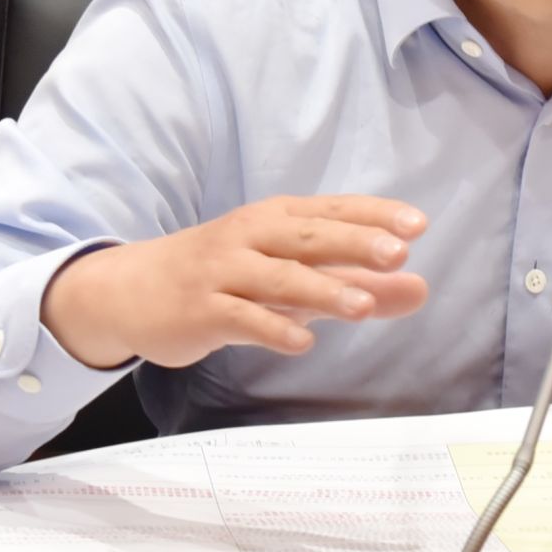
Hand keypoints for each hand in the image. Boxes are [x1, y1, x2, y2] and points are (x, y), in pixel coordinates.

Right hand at [41, 195, 428, 368]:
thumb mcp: (293, 274)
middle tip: (396, 253)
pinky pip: (241, 318)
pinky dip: (273, 328)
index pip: (333, 210)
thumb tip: (420, 288)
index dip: (374, 215)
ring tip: (363, 305)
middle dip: (353, 243)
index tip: (417, 225)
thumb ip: (356, 281)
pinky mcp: (202, 310)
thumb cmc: (226, 275)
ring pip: (278, 278)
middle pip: (308, 236)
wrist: (131, 289)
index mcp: (276, 218)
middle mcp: (251, 236)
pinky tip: (304, 342)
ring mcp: (224, 272)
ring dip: (321, 289)